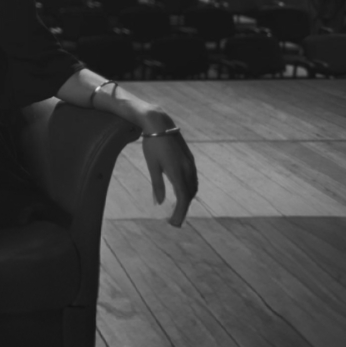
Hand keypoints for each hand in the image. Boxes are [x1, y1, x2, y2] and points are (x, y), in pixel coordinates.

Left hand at [139, 110, 197, 226]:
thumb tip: (159, 203)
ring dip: (187, 199)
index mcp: (177, 172)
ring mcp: (190, 163)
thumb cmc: (152, 144)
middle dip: (183, 209)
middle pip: (189, 195)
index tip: (173, 223)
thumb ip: (157, 185)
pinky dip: (189, 189)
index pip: (183, 198)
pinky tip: (182, 192)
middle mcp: (187, 168)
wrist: (160, 123)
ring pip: (193, 187)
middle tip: (173, 220)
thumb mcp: (152, 165)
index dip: (179, 213)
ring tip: (177, 209)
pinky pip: (193, 179)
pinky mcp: (190, 159)